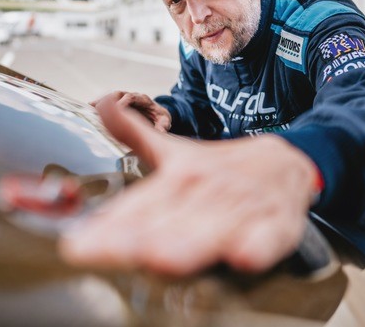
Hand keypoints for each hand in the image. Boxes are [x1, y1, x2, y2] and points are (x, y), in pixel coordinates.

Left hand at [59, 93, 317, 274]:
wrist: (287, 163)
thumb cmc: (221, 169)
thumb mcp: (178, 153)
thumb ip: (136, 135)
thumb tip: (102, 104)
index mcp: (179, 177)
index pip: (139, 206)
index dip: (108, 228)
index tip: (77, 246)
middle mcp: (206, 192)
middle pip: (171, 219)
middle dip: (141, 238)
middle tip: (113, 252)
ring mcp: (242, 208)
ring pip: (213, 230)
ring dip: (190, 245)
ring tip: (163, 259)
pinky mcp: (275, 224)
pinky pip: (268, 238)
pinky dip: (258, 246)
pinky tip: (246, 256)